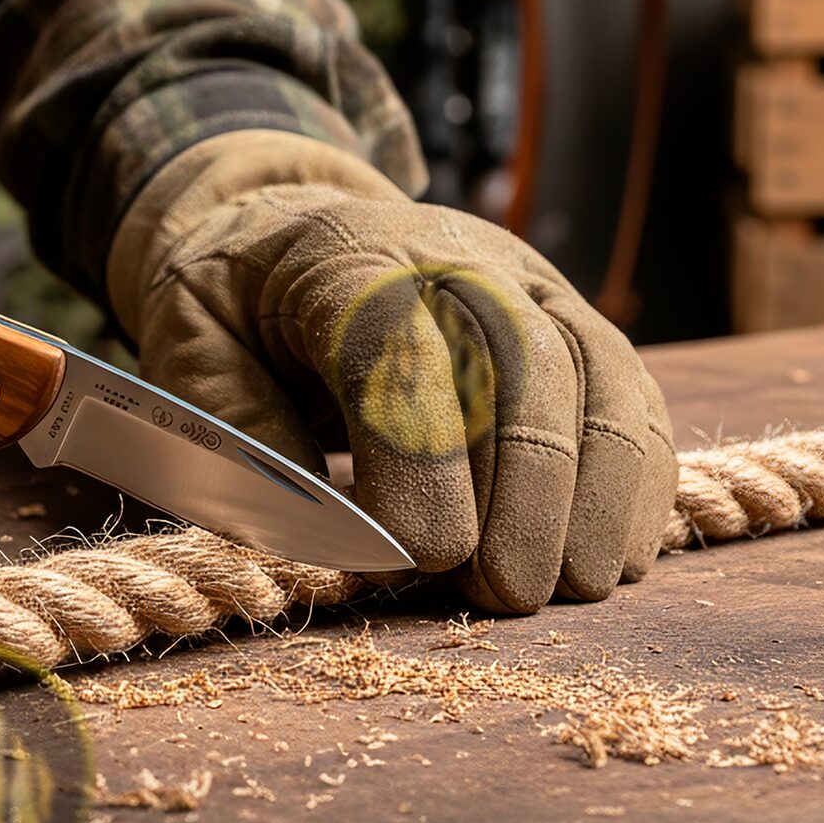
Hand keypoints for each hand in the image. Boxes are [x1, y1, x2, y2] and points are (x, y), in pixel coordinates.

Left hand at [108, 131, 675, 610]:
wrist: (288, 227)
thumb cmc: (236, 306)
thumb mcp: (189, 348)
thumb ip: (238, 429)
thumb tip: (317, 531)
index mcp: (342, 253)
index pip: (398, 340)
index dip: (419, 450)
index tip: (421, 556)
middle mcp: (451, 252)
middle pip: (515, 358)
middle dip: (522, 488)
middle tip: (502, 595)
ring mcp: (524, 278)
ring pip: (590, 370)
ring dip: (590, 491)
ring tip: (568, 589)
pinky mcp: (571, 316)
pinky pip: (628, 388)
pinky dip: (634, 477)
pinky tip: (614, 555)